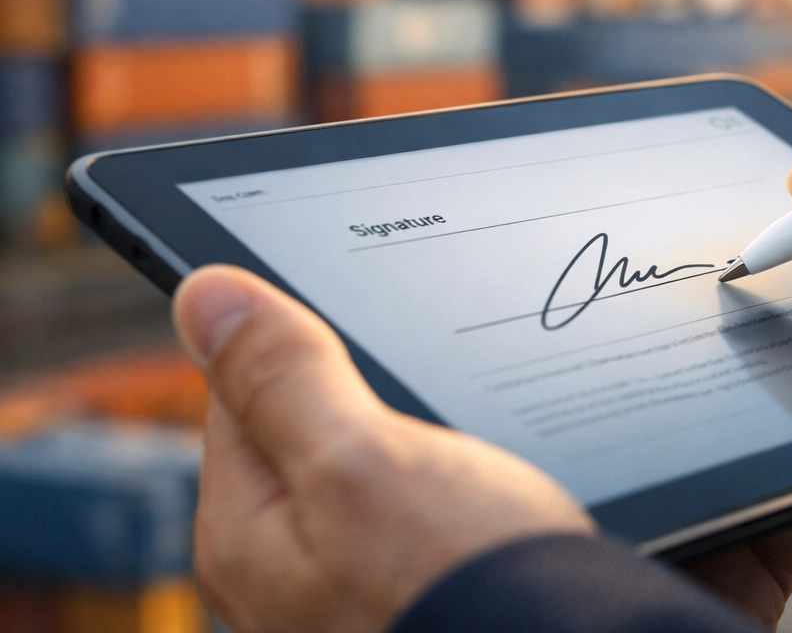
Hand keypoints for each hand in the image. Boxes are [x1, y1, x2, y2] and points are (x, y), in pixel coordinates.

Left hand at [174, 265, 592, 631]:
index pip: (240, 389)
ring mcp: (348, 589)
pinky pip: (417, 513)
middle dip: (371, 394)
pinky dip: (453, 488)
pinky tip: (490, 496)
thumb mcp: (362, 459)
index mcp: (245, 529)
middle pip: (309, 430)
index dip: (304, 339)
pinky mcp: (411, 591)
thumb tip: (207, 294)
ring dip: (423, 439)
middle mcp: (284, 569)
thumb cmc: (461, 585)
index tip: (367, 323)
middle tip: (436, 391)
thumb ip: (285, 377)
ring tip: (475, 445)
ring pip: (375, 470)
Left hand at [175, 266, 791, 632]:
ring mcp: (494, 569)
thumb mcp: (357, 468)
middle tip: (504, 298)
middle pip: (405, 415)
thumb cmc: (454, 606)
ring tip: (622, 345)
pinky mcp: (596, 579)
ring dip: (589, 406)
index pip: (263, 390)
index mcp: (287, 530)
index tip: (366, 258)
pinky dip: (682, 473)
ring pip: (539, 451)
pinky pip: (650, 507)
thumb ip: (287, 379)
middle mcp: (376, 557)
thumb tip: (205, 291)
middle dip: (462, 353)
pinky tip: (713, 415)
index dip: (304, 317)